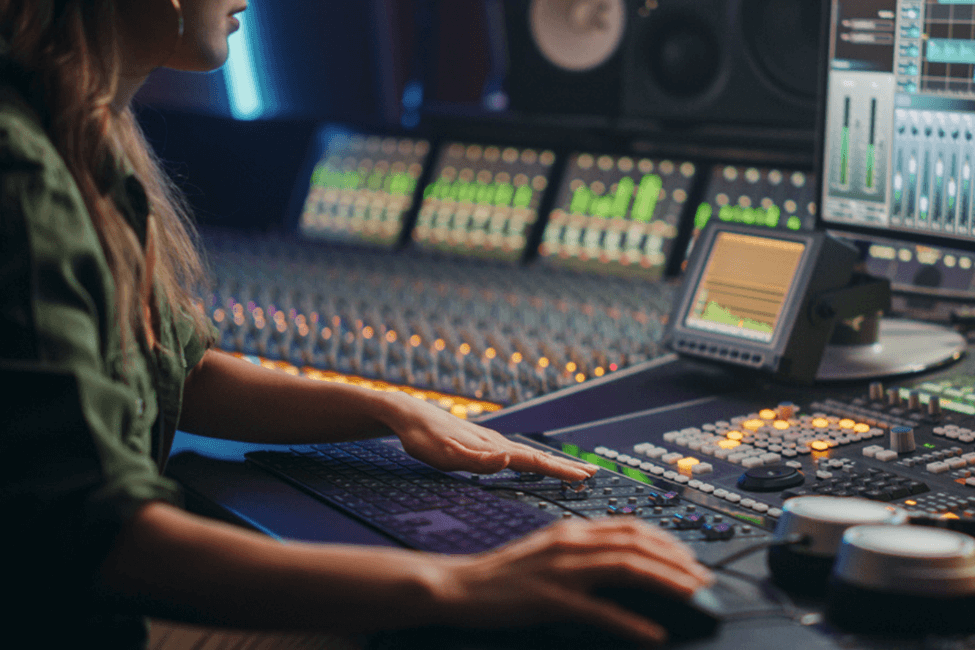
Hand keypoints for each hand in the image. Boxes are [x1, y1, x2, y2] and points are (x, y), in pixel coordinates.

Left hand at [382, 392, 595, 480]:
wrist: (406, 414)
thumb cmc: (422, 438)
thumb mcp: (444, 455)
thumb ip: (476, 460)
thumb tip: (507, 461)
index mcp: (493, 449)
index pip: (534, 461)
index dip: (560, 471)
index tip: (586, 477)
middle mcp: (497, 444)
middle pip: (538, 456)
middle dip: (565, 466)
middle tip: (594, 473)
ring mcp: (490, 442)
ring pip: (528, 454)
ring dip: (552, 462)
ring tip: (572, 469)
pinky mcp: (480, 443)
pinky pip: (514, 453)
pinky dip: (532, 460)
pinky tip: (531, 462)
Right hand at [430, 518, 714, 645]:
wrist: (460, 585)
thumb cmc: (503, 574)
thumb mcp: (546, 552)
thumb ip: (581, 552)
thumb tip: (619, 562)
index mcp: (570, 530)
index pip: (629, 527)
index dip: (666, 540)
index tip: (689, 556)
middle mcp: (570, 543)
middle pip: (635, 544)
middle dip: (676, 560)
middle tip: (703, 578)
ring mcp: (560, 570)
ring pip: (626, 568)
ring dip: (665, 581)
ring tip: (693, 595)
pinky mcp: (551, 599)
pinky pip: (599, 611)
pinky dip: (630, 622)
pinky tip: (652, 634)